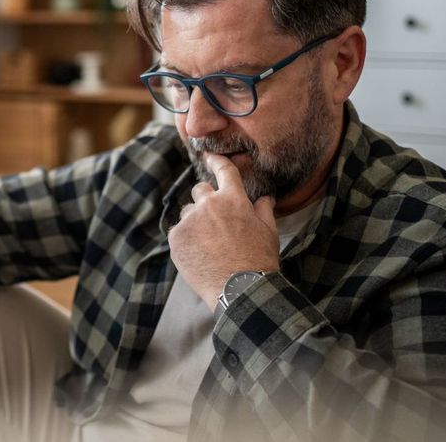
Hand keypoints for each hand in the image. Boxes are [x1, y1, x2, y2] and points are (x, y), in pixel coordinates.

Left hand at [168, 154, 279, 309]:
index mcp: (233, 198)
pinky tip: (199, 254)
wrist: (239, 288)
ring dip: (195, 221)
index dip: (216, 161)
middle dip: (206, 201)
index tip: (209, 156)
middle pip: (199, 190)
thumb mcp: (269, 231)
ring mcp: (190, 220)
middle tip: (215, 222)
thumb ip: (263, 209)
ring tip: (209, 244)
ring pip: (187, 212)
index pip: (223, 170)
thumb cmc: (258, 260)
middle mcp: (209, 204)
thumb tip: (265, 197)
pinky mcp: (176, 237)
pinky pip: (179, 231)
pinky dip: (186, 239)